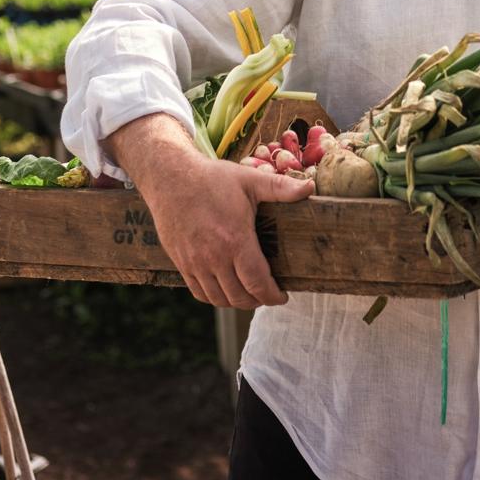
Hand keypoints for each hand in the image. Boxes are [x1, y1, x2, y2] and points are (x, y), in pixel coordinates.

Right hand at [103, 112, 313, 308]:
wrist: (169, 177)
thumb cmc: (211, 178)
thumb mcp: (249, 179)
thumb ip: (280, 188)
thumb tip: (309, 189)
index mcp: (235, 240)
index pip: (258, 283)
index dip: (273, 296)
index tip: (283, 296)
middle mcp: (214, 257)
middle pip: (240, 297)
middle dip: (258, 300)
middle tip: (268, 294)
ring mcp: (195, 263)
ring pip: (219, 299)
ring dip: (237, 302)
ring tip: (249, 294)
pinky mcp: (181, 263)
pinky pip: (200, 292)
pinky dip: (215, 298)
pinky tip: (225, 289)